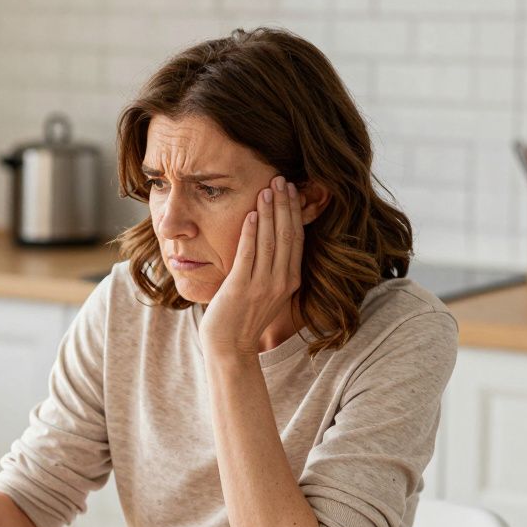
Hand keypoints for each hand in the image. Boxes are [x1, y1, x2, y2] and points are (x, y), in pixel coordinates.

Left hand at [198, 175, 303, 358]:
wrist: (230, 347)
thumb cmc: (242, 318)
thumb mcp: (265, 292)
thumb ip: (270, 269)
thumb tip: (267, 240)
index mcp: (290, 281)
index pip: (297, 239)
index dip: (294, 212)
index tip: (291, 190)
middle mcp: (282, 282)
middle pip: (288, 235)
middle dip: (285, 204)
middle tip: (281, 179)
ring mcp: (263, 285)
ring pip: (271, 241)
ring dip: (270, 212)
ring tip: (268, 188)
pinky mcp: (241, 288)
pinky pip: (249, 255)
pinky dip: (251, 232)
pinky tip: (252, 214)